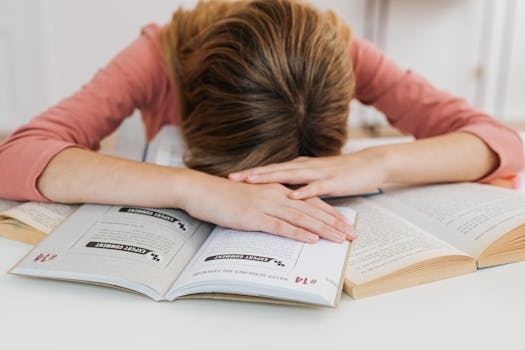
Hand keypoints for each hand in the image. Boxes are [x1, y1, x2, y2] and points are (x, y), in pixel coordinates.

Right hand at [178, 170, 354, 242]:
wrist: (201, 190)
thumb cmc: (223, 196)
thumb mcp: (251, 198)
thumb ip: (269, 205)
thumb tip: (282, 218)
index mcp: (276, 190)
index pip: (309, 201)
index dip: (329, 213)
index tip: (345, 223)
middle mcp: (276, 195)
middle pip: (311, 209)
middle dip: (334, 223)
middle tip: (352, 234)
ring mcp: (266, 205)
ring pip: (301, 218)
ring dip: (323, 229)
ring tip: (340, 238)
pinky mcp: (254, 216)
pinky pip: (280, 226)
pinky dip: (298, 233)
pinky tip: (311, 239)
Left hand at [228, 149, 387, 199]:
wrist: (371, 164)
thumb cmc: (343, 173)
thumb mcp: (316, 177)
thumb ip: (300, 182)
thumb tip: (283, 192)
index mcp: (301, 167)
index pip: (272, 170)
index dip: (252, 173)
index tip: (232, 177)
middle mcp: (306, 167)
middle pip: (275, 170)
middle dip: (253, 174)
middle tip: (233, 178)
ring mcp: (319, 173)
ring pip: (290, 175)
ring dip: (270, 178)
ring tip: (252, 181)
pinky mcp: (333, 182)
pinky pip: (317, 187)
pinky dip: (304, 191)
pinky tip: (292, 195)